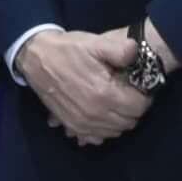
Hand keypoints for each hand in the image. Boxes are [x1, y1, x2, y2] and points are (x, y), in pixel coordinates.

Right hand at [16, 28, 151, 148]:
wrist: (37, 59)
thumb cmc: (68, 50)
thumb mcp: (95, 43)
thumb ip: (120, 50)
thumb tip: (136, 53)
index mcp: (104, 94)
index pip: (140, 107)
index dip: (144, 96)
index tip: (139, 87)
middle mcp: (95, 114)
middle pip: (130, 121)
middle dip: (134, 108)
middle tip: (128, 93)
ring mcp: (82, 124)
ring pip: (115, 131)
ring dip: (120, 119)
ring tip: (116, 102)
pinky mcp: (72, 126)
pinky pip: (97, 137)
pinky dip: (104, 129)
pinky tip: (102, 114)